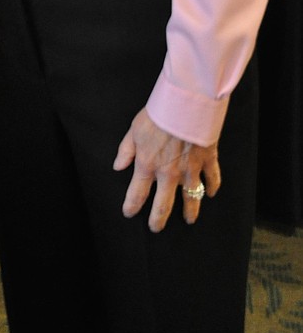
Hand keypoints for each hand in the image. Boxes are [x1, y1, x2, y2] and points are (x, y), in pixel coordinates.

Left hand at [113, 107, 220, 231]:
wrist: (184, 104)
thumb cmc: (157, 114)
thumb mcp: (133, 130)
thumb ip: (125, 151)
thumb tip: (118, 167)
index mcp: (147, 165)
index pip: (137, 193)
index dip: (131, 206)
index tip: (129, 213)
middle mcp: (169, 173)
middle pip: (163, 205)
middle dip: (158, 220)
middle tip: (156, 228)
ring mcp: (190, 169)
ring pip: (191, 198)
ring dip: (190, 211)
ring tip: (189, 220)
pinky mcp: (207, 160)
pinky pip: (213, 179)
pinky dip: (213, 187)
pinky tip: (211, 193)